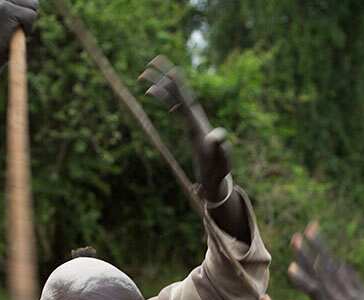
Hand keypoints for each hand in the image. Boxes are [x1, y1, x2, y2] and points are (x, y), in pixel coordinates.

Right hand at [0, 0, 38, 68]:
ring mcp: (0, 0)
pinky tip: (14, 33)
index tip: (15, 21)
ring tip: (14, 29)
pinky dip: (28, 28)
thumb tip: (32, 1)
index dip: (26, 10)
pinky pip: (31, 15)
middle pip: (32, 1)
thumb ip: (17, 5)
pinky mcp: (5, 8)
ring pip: (33, 5)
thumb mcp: (9, 16)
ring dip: (28, 22)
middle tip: (14, 27)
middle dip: (29, 16)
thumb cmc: (3, 38)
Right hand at [139, 55, 231, 201]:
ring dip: (159, 84)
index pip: (185, 100)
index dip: (177, 86)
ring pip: (173, 97)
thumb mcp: (220, 157)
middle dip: (164, 76)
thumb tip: (217, 136)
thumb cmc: (218, 166)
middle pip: (178, 92)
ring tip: (143, 74)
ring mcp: (191, 119)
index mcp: (198, 122)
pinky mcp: (188, 124)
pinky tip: (151, 92)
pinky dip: (162, 97)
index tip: (170, 71)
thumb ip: (219, 145)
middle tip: (150, 61)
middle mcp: (194, 116)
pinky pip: (173, 106)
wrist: (217, 174)